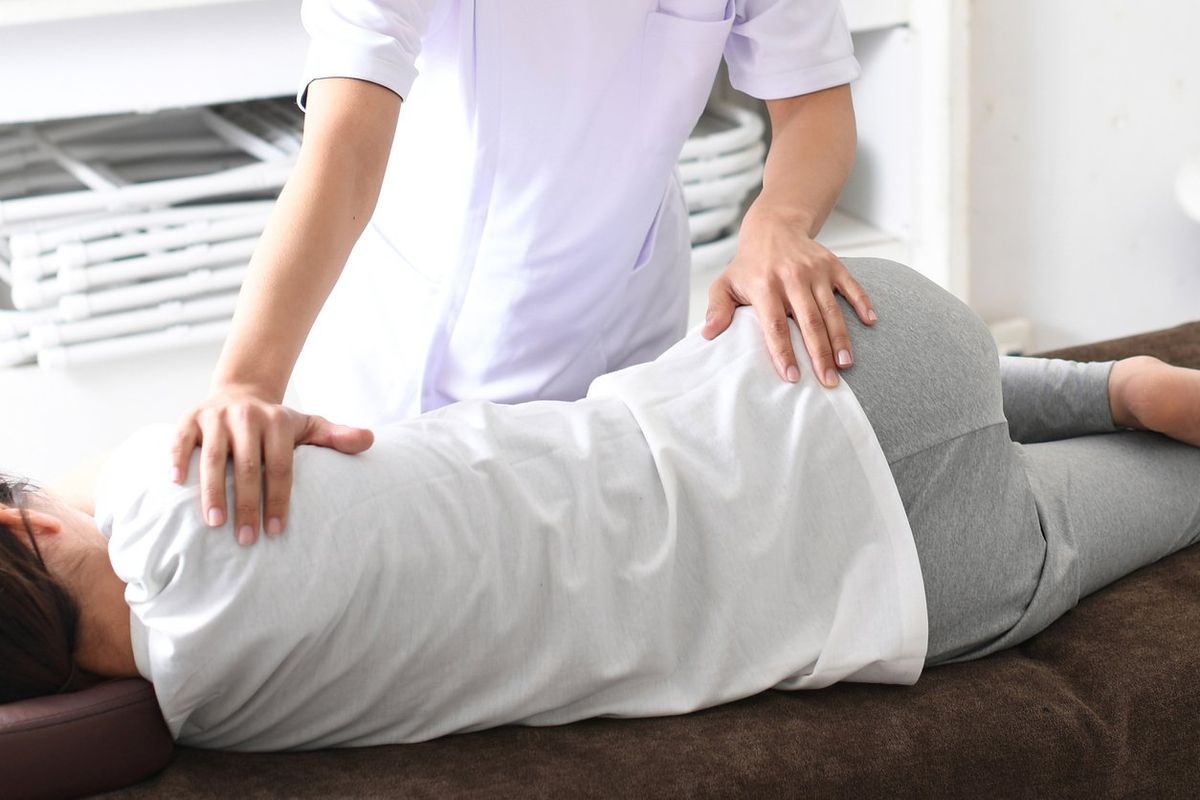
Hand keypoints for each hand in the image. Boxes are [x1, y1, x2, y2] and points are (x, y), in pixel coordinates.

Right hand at [171, 386, 373, 544]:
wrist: (241, 392)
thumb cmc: (276, 424)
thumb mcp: (308, 426)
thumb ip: (336, 436)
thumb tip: (369, 440)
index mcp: (278, 422)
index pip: (281, 468)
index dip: (279, 500)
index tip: (276, 531)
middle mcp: (247, 417)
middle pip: (248, 467)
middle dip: (248, 505)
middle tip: (246, 539)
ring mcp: (217, 417)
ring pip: (214, 458)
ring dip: (213, 492)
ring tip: (215, 524)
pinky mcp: (190, 418)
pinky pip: (181, 440)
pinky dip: (177, 460)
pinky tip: (176, 485)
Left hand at [702, 208, 876, 386]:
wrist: (773, 228)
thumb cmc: (749, 266)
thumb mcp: (725, 284)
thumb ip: (717, 309)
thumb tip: (708, 335)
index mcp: (764, 286)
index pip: (775, 325)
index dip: (784, 352)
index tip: (793, 378)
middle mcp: (792, 277)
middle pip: (808, 322)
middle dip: (819, 354)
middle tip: (828, 382)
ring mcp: (815, 270)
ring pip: (831, 309)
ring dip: (840, 338)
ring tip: (845, 364)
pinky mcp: (833, 264)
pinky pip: (852, 286)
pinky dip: (862, 303)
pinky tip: (871, 323)